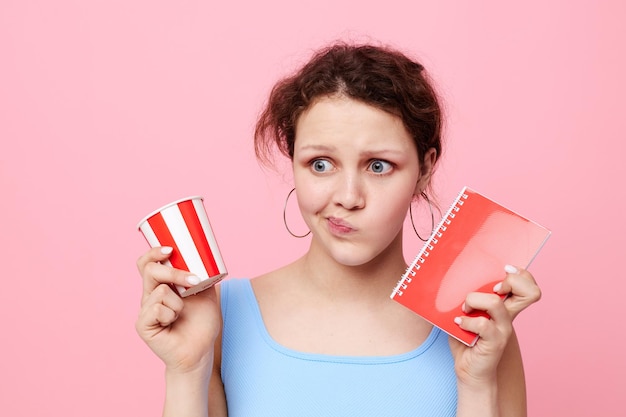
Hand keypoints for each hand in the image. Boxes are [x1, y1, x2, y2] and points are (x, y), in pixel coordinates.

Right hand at [135, 247, 221, 373]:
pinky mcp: (143, 324)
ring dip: (178, 302)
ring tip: (181, 314)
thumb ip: (202, 274)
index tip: (170, 250)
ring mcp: (145, 310)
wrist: (200, 351)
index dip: (154, 253)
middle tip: (194, 282)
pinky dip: (170, 314)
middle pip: (150, 270)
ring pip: (159, 291)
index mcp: (161, 286)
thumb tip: (204, 257)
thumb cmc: (201, 323)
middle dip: (175, 273)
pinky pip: (156, 308)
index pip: (148, 263)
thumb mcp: (206, 293)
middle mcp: (150, 295)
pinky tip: (172, 324)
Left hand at [449, 265, 540, 383]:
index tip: (503, 270)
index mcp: (505, 306)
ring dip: (474, 300)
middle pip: (530, 292)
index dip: (521, 275)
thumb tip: (449, 276)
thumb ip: (467, 296)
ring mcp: (503, 329)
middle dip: (511, 282)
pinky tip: (458, 324)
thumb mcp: (466, 313)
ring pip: (495, 303)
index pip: (528, 286)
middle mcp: (508, 316)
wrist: (469, 370)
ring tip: (464, 309)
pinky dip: (466, 321)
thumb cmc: (465, 339)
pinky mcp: (495, 342)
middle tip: (491, 288)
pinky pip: (482, 324)